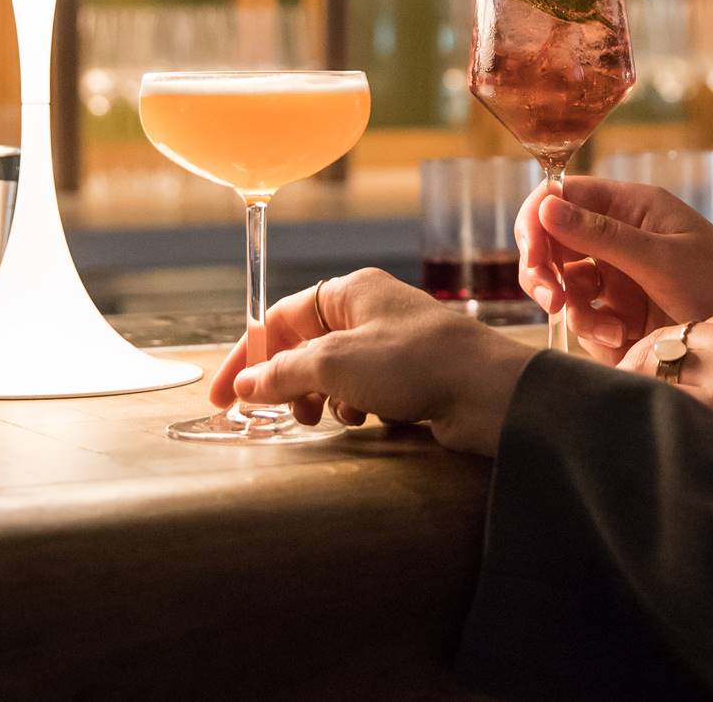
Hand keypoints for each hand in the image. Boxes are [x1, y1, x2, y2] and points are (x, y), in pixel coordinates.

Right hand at [209, 268, 537, 456]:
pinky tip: (366, 420)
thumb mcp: (335, 364)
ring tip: (327, 416)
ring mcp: (391, 345)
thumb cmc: (415, 362)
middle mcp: (370, 312)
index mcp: (350, 292)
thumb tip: (246, 384)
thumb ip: (284, 372)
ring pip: (333, 374)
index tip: (224, 395)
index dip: (248, 355)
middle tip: (281, 413)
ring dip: (322, 399)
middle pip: (305, 347)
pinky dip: (354, 408)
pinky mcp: (410, 378)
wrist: (488, 392)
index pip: (281, 317)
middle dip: (288, 382)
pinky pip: (363, 392)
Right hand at [515, 177, 712, 364]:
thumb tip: (545, 206)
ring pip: (564, 284)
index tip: (534, 258)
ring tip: (614, 333)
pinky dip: (594, 330)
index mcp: (628, 206)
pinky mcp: (620, 308)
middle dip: (547, 274)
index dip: (536, 223)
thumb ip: (602, 236)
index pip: (560, 198)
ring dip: (577, 311)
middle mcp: (616, 234)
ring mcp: (617, 272)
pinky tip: (623, 341)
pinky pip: (584, 315)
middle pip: (551, 243)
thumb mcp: (662, 260)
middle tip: (554, 303)